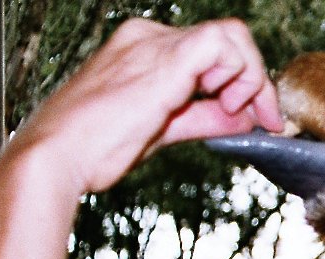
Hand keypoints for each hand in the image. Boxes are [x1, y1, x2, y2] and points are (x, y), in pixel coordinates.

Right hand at [7, 18, 282, 193]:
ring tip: (237, 112)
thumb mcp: (162, 130)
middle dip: (257, 80)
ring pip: (231, 36)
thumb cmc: (95, 150)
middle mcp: (148, 37)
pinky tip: (229, 103)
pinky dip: (239, 74)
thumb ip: (204, 118)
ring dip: (251, 77)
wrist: (56, 157)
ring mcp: (154, 43)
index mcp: (143, 49)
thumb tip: (246, 119)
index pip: (210, 51)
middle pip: (227, 40)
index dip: (244, 82)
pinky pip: (221, 43)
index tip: (260, 118)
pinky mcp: (163, 59)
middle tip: (268, 120)